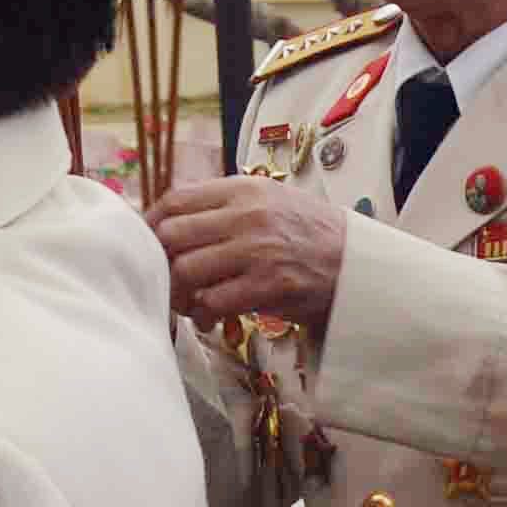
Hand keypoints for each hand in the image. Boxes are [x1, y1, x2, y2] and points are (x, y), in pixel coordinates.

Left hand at [155, 174, 352, 333]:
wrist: (357, 264)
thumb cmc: (310, 235)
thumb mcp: (270, 200)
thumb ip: (225, 206)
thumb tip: (171, 222)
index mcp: (243, 189)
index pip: (175, 200)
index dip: (151, 224)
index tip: (148, 244)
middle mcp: (247, 215)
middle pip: (172, 235)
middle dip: (162, 262)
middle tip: (169, 280)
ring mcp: (256, 250)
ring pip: (186, 270)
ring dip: (179, 292)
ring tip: (190, 302)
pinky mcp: (267, 285)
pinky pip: (211, 301)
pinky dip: (203, 314)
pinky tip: (212, 318)